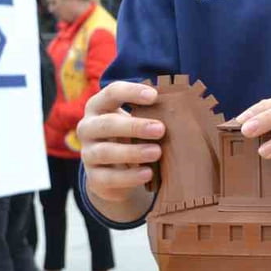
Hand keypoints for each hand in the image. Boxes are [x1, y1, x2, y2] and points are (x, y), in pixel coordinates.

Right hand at [77, 81, 161, 207]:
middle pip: (107, 124)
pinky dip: (129, 176)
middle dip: (134, 126)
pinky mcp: (93, 177)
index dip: (131, 92)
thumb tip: (183, 108)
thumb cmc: (131, 136)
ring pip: (105, 152)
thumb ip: (152, 113)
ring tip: (157, 152)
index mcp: (99, 106)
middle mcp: (88, 128)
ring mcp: (88, 154)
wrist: (115, 171)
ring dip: (133, 152)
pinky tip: (147, 173)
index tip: (154, 96)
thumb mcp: (138, 121)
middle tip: (160, 129)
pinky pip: (108, 177)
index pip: (111, 93)